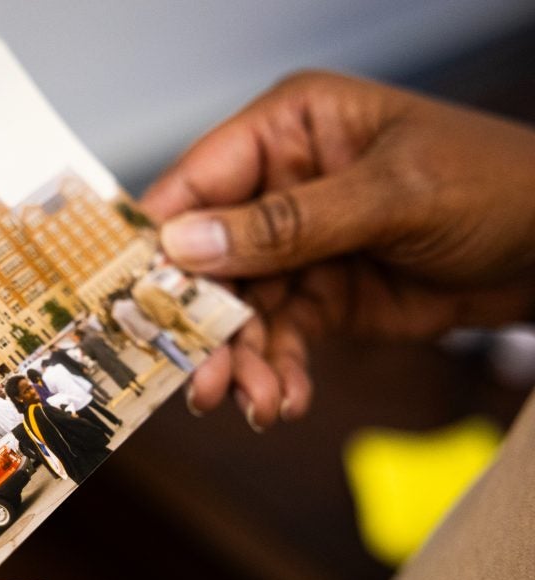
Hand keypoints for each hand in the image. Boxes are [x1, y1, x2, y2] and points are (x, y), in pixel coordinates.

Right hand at [142, 71, 534, 429]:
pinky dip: (279, 372)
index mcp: (290, 130)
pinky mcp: (321, 296)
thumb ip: (286, 223)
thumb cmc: (496, 185)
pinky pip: (280, 338)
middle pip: (210, 258)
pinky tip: (287, 401)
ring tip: (256, 403)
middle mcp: (279, 185)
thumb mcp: (392, 196)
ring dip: (242, 360)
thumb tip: (185, 243)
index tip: (128, 297)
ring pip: (240, 309)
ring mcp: (298, 245)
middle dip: (205, 322)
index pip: (199, 180)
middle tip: (201, 380)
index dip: (160, 238)